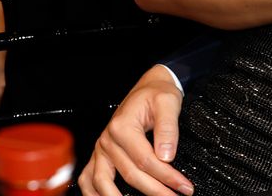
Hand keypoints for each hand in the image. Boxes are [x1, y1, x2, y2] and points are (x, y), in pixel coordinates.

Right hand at [78, 66, 192, 195]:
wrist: (148, 87)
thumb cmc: (157, 94)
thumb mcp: (168, 103)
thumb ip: (168, 129)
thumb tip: (166, 156)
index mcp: (122, 127)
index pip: (146, 161)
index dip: (167, 177)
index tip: (183, 187)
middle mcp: (107, 140)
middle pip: (130, 175)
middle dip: (156, 190)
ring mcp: (101, 149)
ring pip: (104, 183)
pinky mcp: (99, 154)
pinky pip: (88, 179)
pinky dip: (94, 194)